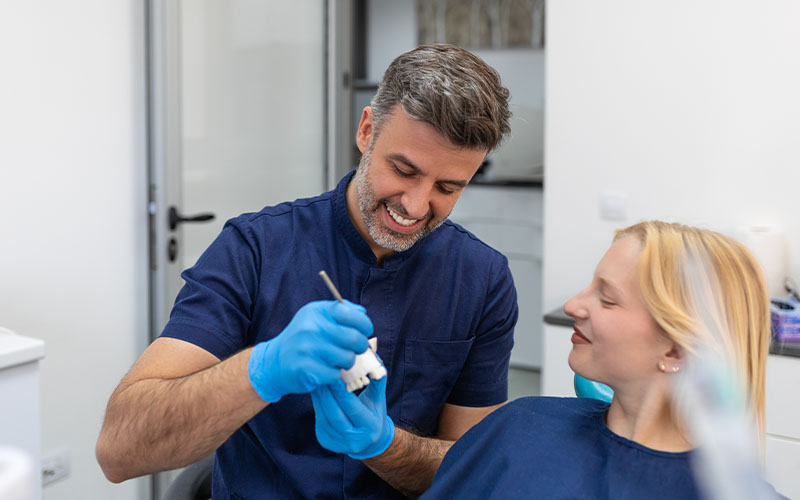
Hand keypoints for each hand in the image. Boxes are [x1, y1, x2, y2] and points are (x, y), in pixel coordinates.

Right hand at [248, 300, 371, 402]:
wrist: (275, 361)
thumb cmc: (303, 338)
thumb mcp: (317, 317)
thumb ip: (341, 312)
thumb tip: (363, 313)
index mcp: (316, 312)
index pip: (350, 313)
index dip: (364, 324)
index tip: (364, 331)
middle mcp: (310, 328)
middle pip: (353, 338)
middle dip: (360, 346)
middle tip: (356, 350)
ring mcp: (307, 349)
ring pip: (347, 358)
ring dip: (347, 362)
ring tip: (337, 360)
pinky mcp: (306, 369)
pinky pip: (335, 374)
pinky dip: (334, 374)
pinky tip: (325, 370)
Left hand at [311, 374, 394, 458]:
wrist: (369, 441)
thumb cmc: (374, 413)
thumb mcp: (378, 398)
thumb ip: (378, 380)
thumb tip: (375, 358)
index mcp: (370, 427)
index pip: (353, 408)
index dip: (342, 393)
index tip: (334, 376)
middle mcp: (355, 440)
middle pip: (335, 414)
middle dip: (326, 394)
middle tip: (320, 375)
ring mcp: (339, 444)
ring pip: (324, 417)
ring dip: (319, 398)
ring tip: (316, 381)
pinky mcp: (327, 442)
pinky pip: (319, 420)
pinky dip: (317, 405)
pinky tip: (315, 392)